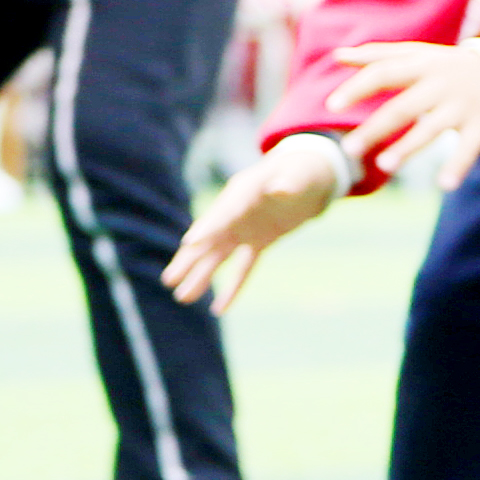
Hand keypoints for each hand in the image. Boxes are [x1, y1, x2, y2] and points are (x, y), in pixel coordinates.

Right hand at [165, 133, 349, 312]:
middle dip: (190, 260)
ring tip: (182, 297)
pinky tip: (220, 308)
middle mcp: (237, 213)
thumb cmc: (301, 171)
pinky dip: (234, 287)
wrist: (310, 177)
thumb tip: (280, 190)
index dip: (208, 228)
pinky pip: (244, 267)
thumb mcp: (298, 174)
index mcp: (242, 193)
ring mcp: (245, 229)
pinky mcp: (259, 242)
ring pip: (219, 256)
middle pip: (210, 239)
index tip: (189, 244)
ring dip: (202, 276)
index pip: (223, 213)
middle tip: (170, 280)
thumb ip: (288, 183)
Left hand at [338, 38, 479, 191]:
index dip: (358, 88)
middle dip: (376, 128)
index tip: (332, 106)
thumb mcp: (419, 54)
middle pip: (404, 107)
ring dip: (409, 148)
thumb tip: (337, 57)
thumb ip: (378, 55)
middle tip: (349, 149)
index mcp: (422, 64)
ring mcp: (462, 106)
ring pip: (432, 129)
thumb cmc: (449, 65)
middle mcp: (441, 84)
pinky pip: (469, 148)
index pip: (384, 73)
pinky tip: (444, 185)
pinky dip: (458, 166)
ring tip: (385, 166)